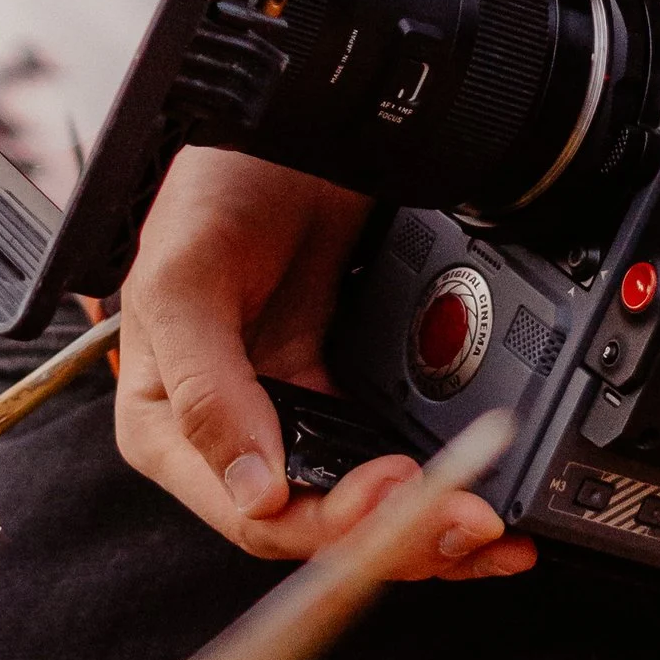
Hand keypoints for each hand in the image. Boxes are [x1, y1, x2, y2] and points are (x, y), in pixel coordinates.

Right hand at [114, 144, 535, 581]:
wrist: (288, 126)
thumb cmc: (211, 190)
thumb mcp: (184, 282)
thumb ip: (207, 390)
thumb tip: (254, 490)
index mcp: (169, 429)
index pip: (253, 516)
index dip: (330, 520)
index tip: (395, 487)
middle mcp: (231, 438)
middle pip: (319, 525)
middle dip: (400, 533)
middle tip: (469, 516)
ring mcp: (292, 419)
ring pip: (363, 510)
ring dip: (429, 530)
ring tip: (490, 528)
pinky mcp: (344, 395)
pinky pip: (391, 464)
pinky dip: (438, 489)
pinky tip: (483, 504)